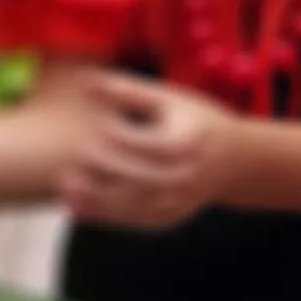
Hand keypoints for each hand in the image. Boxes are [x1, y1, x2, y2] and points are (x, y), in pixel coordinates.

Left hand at [64, 73, 240, 229]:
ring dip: (93, 196)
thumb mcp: (170, 99)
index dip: (112, 135)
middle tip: (76, 154)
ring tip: (64, 183)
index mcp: (184, 142)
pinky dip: (101, 214)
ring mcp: (176, 201)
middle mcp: (182, 176)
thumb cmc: (197, 121)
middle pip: (132, 175)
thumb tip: (85, 81)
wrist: (236, 161)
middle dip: (100, 166)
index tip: (92, 127)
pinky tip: (75, 204)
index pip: (139, 142)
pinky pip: (129, 219)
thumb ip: (128, 90)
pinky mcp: (167, 218)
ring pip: (127, 204)